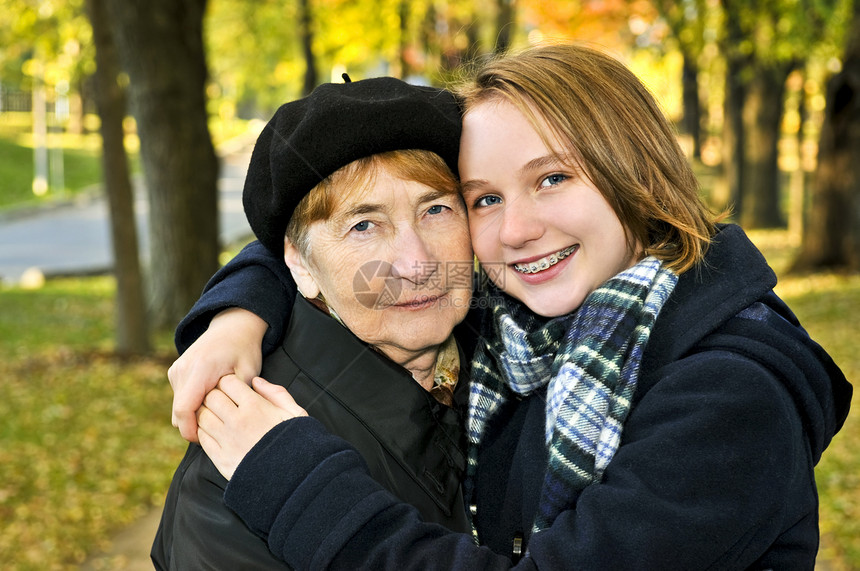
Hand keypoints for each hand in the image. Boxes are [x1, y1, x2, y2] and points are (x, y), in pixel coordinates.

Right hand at [168, 307, 267, 441]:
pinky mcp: (175, 372)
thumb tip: (230, 422)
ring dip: (194, 415)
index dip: (191, 431)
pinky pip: (180, 398)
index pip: (184, 410)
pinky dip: (193, 405)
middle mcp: (183, 369)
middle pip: (178, 413)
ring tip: (219, 412)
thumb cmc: (244, 349)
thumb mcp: (249, 372)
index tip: (206, 441)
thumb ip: (237, 396)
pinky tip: (212, 402)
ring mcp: (176, 370)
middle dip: (195, 427)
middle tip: (218, 431)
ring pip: (178, 407)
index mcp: (200, 369)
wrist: (233, 325)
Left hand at [197, 375, 307, 479]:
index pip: (227, 382)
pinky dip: (204, 432)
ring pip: (202, 417)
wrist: (294, 479)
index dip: (229, 382)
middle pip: (210, 397)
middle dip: (214, 394)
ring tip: (217, 416)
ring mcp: (227, 441)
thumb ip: (276, 393)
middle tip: (222, 400)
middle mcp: (237, 422)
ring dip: (206, 413)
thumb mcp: (295, 412)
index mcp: (255, 407)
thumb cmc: (299, 443)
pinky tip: (215, 432)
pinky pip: (202, 439)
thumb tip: (256, 381)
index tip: (233, 388)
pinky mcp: (221, 460)